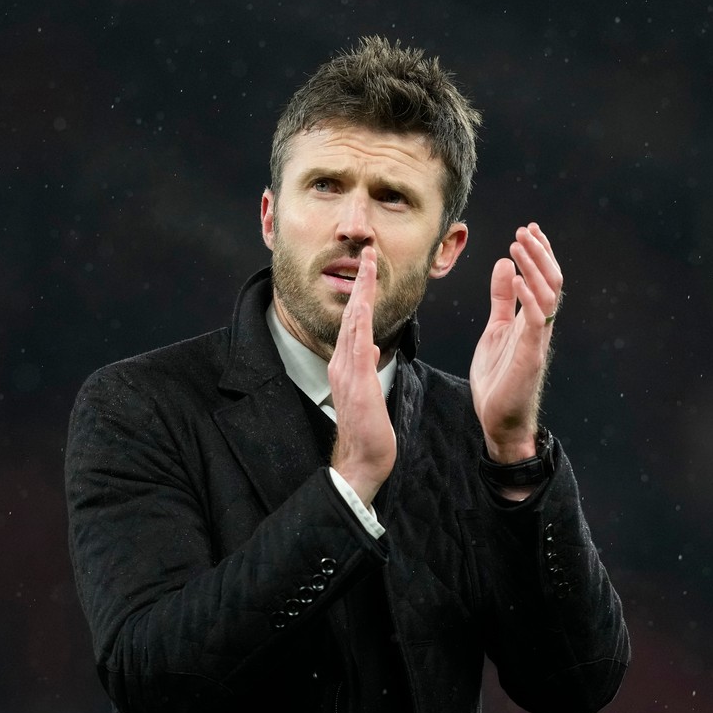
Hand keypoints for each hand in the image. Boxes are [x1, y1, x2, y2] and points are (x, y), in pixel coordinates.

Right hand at [328, 247, 395, 505]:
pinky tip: (363, 305)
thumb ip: (366, 368)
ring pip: (353, 324)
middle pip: (352, 314)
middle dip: (360, 282)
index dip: (361, 292)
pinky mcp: (357, 382)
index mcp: (346, 364)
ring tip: (367, 267)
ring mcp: (347, 371)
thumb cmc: (368, 430)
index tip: (369, 268)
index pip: (355, 321)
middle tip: (368, 253)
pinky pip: (358, 346)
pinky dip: (360, 323)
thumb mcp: (368, 392)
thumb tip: (370, 348)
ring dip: (360, 293)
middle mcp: (342, 362)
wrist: (362, 459)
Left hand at [470, 223, 563, 462]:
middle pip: (550, 281)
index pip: (543, 278)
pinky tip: (514, 278)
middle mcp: (539, 326)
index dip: (539, 253)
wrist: (499, 420)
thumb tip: (503, 264)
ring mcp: (537, 340)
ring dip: (534, 267)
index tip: (528, 229)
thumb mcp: (495, 329)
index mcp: (532, 319)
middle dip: (539, 253)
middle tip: (524, 231)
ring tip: (518, 245)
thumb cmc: (498, 378)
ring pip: (548, 295)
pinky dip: (527, 297)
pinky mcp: (530, 356)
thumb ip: (500, 299)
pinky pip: (535, 321)